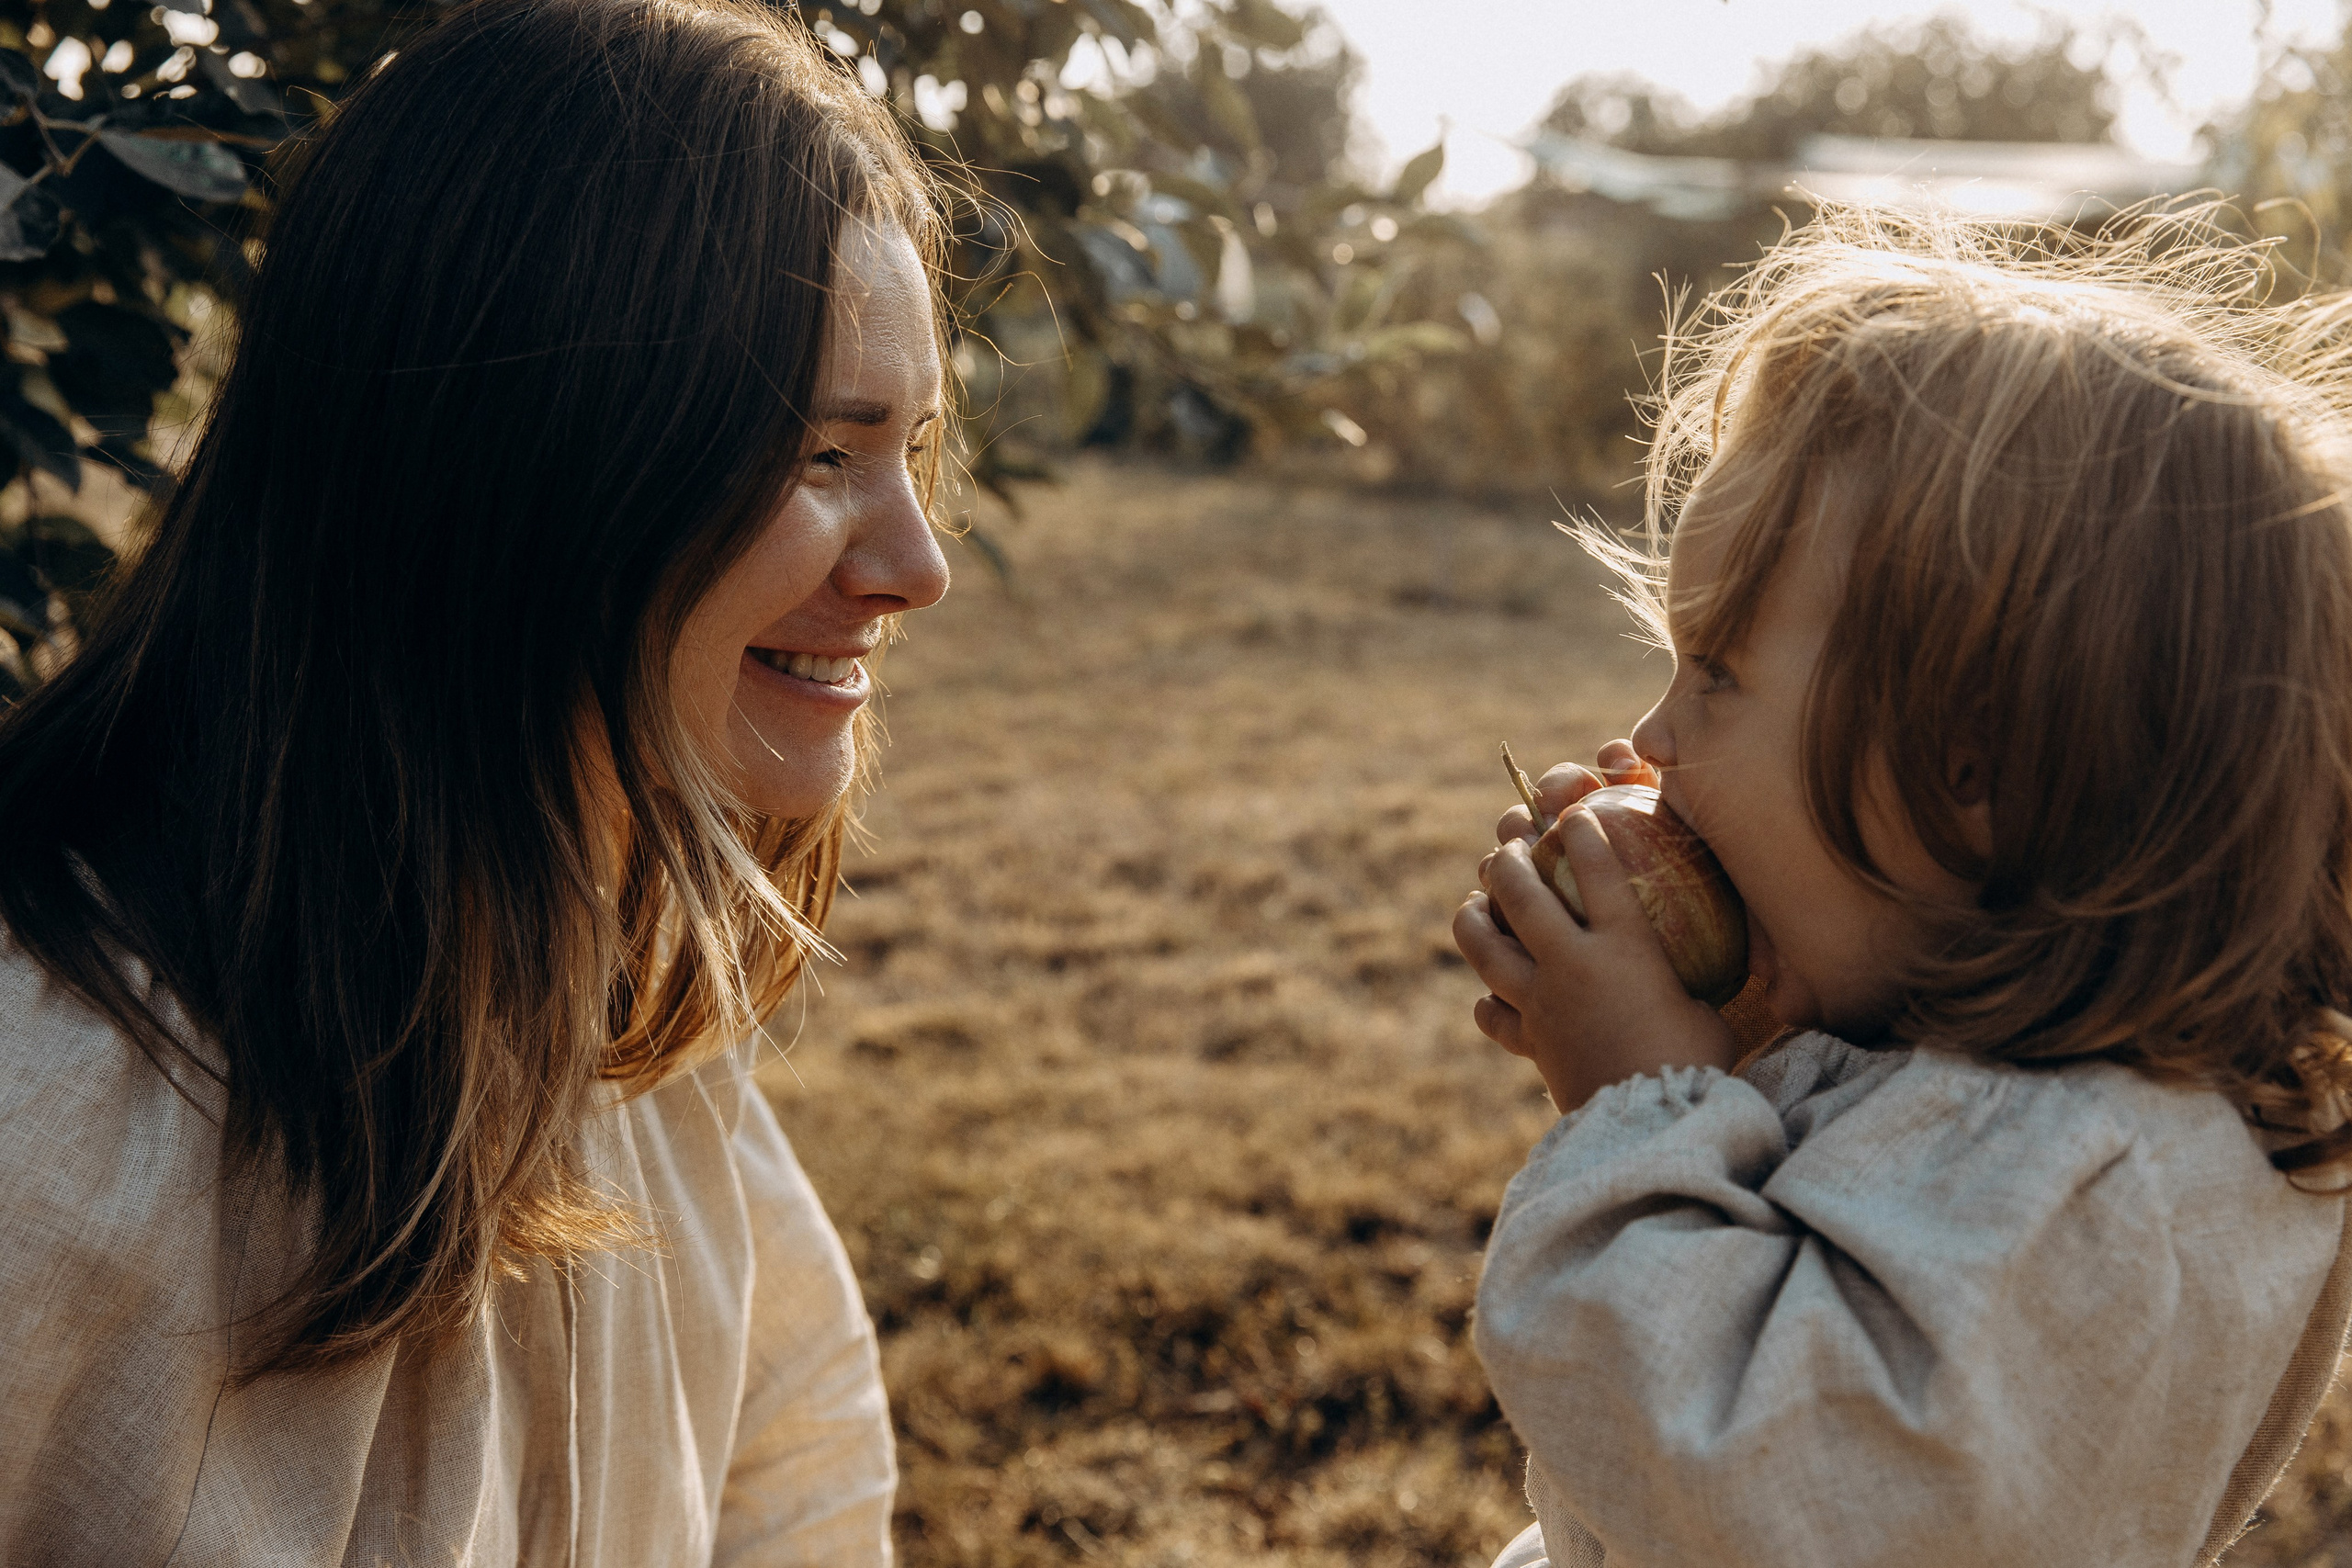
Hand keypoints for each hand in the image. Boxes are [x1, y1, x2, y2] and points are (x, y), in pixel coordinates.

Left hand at [1457, 742, 1732, 1111]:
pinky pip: (1495, 1016)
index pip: (1597, 870)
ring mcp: (1543, 1003)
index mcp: (1625, 947)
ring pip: (1486, 947)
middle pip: (1520, 894)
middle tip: (1507, 847)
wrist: (1653, 1126)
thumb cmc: (1697, 1065)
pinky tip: (1490, 999)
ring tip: (1473, 906)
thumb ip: (1691, 984)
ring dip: (1473, 920)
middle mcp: (1573, 965)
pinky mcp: (1531, 1043)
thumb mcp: (1706, 1011)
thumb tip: (1723, 976)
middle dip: (1507, 861)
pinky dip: (1489, 1004)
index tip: (1573, 816)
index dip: (1582, 833)